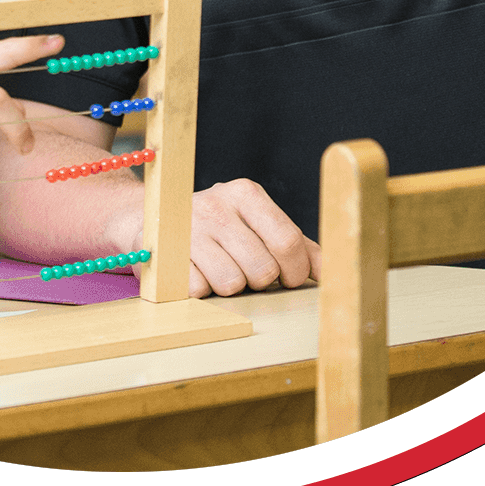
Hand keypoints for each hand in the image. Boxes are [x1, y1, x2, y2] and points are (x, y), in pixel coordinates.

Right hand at [112, 178, 320, 297]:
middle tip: (247, 271)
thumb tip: (334, 272)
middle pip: (263, 269)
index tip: (289, 279)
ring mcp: (188, 230)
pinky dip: (202, 292)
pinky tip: (196, 273)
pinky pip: (201, 292)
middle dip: (260, 281)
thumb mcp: (257, 225)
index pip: (288, 240)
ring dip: (230, 288)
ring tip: (219, 270)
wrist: (150, 218)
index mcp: (246, 194)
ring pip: (233, 284)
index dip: (296, 271)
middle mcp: (217, 205)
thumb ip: (297, 246)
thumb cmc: (218, 228)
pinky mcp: (165, 255)